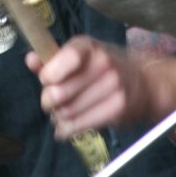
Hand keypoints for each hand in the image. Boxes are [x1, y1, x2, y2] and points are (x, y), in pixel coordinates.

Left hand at [26, 35, 149, 139]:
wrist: (145, 83)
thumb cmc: (105, 67)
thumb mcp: (81, 55)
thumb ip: (53, 59)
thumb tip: (30, 60)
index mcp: (88, 46)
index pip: (61, 60)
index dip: (47, 76)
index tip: (47, 81)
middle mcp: (102, 63)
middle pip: (58, 93)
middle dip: (48, 101)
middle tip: (51, 102)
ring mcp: (113, 86)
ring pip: (67, 112)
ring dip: (57, 117)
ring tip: (60, 114)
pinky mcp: (117, 109)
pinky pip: (80, 125)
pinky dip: (66, 130)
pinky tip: (65, 128)